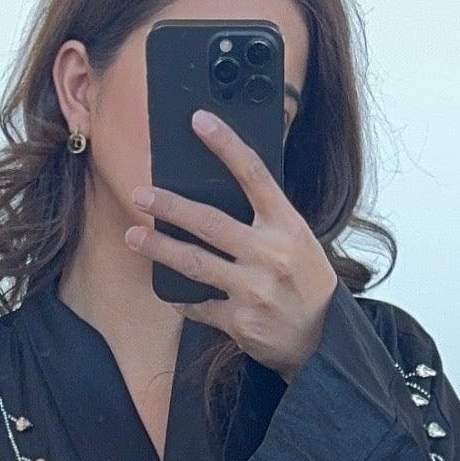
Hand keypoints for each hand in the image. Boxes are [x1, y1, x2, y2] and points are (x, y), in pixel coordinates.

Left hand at [125, 111, 338, 374]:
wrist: (325, 339)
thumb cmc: (307, 282)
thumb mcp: (298, 241)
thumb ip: (265, 219)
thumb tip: (220, 190)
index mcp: (288, 226)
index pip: (254, 175)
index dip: (226, 145)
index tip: (199, 121)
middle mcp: (271, 255)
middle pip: (210, 222)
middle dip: (170, 206)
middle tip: (141, 194)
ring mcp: (254, 290)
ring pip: (195, 263)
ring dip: (159, 248)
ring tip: (133, 237)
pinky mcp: (240, 321)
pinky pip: (199, 306)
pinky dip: (182, 299)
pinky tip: (169, 289)